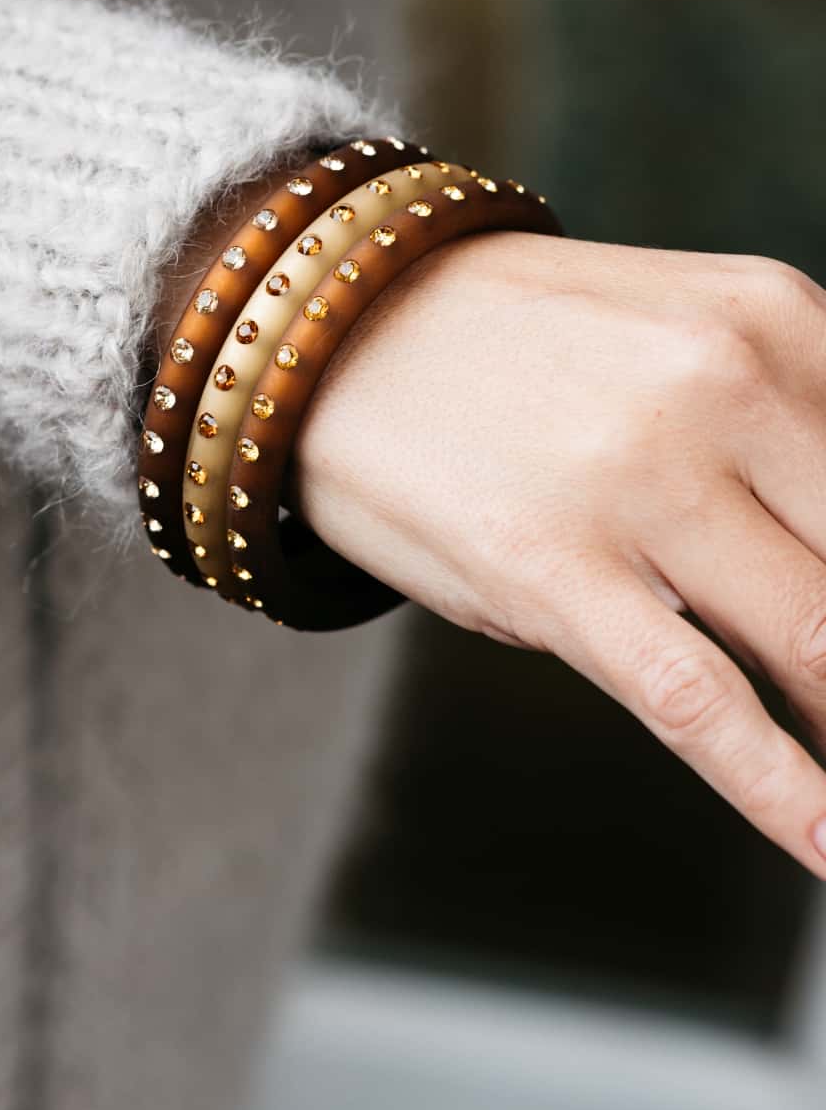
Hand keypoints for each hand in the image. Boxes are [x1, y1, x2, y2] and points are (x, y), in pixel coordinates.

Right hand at [293, 230, 825, 876]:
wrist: (331, 328)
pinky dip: (786, 792)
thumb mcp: (679, 331)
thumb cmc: (515, 345)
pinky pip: (700, 704)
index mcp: (772, 316)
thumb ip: (790, 430)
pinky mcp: (552, 567)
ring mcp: (637, 477)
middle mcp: (722, 384)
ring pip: (816, 643)